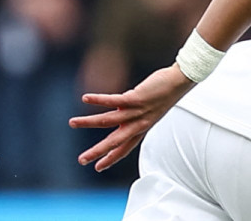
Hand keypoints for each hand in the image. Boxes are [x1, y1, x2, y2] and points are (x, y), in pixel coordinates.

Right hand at [69, 64, 194, 171]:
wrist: (179, 82)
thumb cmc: (163, 94)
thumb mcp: (148, 109)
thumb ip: (132, 113)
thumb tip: (119, 111)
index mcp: (141, 128)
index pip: (124, 148)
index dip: (111, 158)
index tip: (98, 168)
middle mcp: (138, 123)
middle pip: (114, 141)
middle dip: (97, 152)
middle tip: (81, 160)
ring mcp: (137, 111)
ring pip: (108, 120)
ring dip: (88, 122)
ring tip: (72, 123)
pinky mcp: (135, 98)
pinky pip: (113, 101)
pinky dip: (98, 100)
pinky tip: (85, 98)